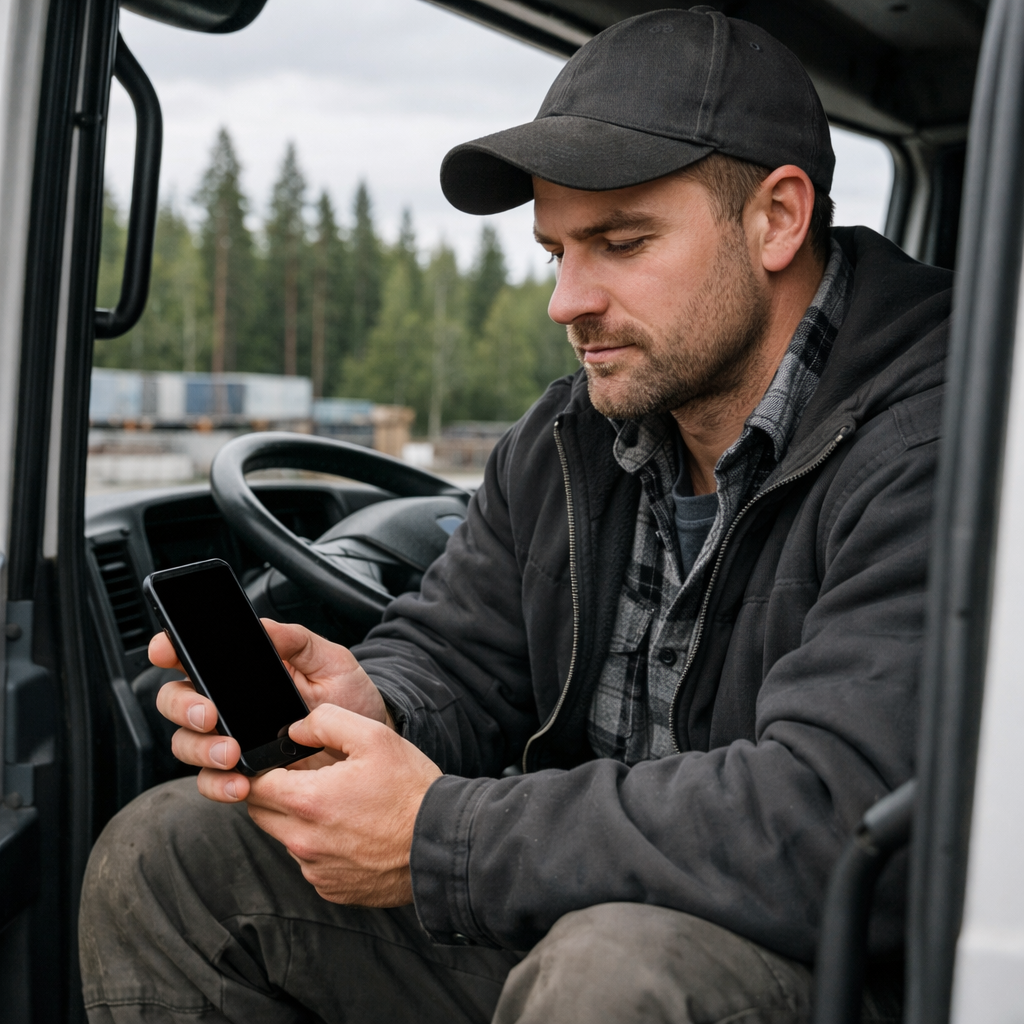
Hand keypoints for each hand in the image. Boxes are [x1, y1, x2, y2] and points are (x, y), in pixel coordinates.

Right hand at [151, 621, 394, 802]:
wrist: (369, 742)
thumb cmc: (349, 698)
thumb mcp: (330, 661)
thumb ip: (296, 641)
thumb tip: (263, 628)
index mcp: (243, 671)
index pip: (194, 657)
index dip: (170, 649)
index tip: (166, 651)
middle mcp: (229, 704)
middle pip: (177, 701)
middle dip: (184, 707)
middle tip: (210, 715)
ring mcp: (231, 739)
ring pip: (187, 744)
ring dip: (201, 750)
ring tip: (231, 753)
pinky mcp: (242, 772)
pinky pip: (211, 782)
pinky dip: (218, 785)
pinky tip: (240, 783)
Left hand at [247, 703, 441, 905]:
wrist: (443, 844)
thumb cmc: (411, 790)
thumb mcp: (374, 737)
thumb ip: (325, 722)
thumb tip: (294, 730)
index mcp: (309, 802)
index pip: (254, 785)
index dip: (262, 768)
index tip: (281, 762)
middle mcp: (304, 842)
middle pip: (261, 813)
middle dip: (274, 793)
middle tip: (307, 779)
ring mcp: (317, 870)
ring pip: (285, 839)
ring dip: (299, 820)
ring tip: (339, 805)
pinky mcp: (331, 890)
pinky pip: (310, 863)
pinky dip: (321, 846)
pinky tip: (352, 832)